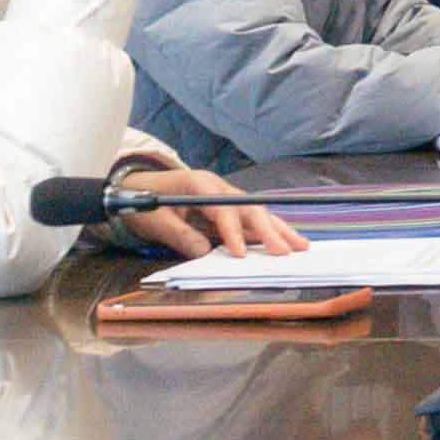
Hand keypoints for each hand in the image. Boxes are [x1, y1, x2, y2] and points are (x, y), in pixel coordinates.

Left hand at [104, 146, 301, 258]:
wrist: (138, 188)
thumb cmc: (144, 202)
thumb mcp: (154, 220)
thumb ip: (178, 234)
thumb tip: (203, 252)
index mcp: (200, 185)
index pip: (223, 210)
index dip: (233, 232)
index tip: (241, 254)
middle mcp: (219, 187)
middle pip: (250, 208)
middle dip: (270, 230)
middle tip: (286, 251)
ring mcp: (226, 196)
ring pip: (258, 212)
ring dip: (279, 229)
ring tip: (301, 245)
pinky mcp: (227, 207)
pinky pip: (252, 219)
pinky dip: (270, 230)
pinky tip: (285, 241)